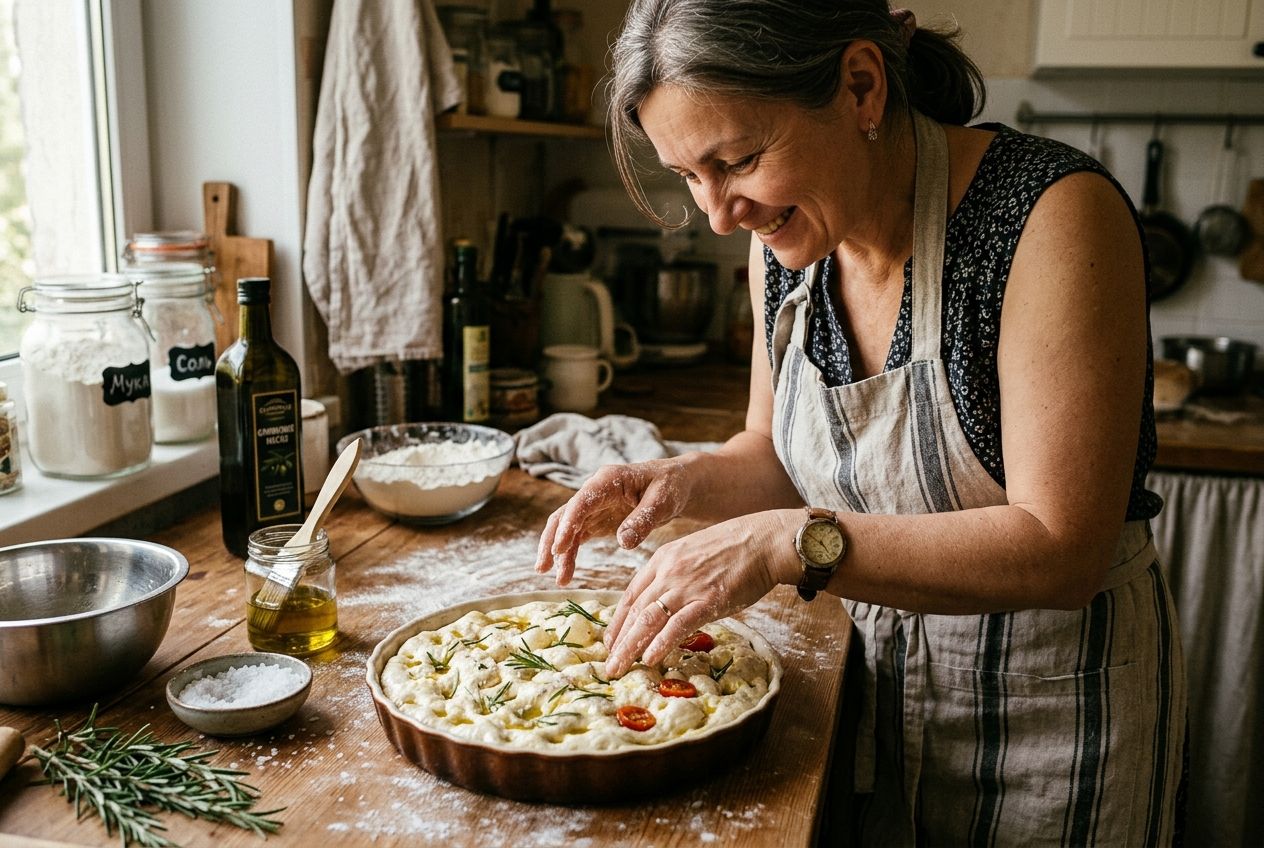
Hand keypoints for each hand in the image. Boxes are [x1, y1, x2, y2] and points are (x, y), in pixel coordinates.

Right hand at [535, 459, 692, 585]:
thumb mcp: (663, 501)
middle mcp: (594, 490)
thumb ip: (643, 520)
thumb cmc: (670, 486)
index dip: (568, 524)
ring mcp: (593, 506)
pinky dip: (570, 554)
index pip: (581, 502)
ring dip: (559, 553)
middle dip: (552, 541)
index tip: (560, 548)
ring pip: (567, 528)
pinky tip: (566, 573)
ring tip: (558, 580)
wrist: (675, 484)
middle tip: (543, 567)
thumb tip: (623, 542)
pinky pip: (577, 537)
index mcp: (608, 480)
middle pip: (564, 515)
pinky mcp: (596, 520)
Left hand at [602, 508, 800, 677]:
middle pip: (635, 610)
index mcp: (662, 560)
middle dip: (619, 640)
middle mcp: (669, 572)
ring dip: (630, 646)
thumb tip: (664, 602)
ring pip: (649, 619)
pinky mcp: (709, 600)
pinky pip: (678, 625)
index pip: (631, 594)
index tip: (610, 641)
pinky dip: (661, 643)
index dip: (618, 621)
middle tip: (609, 665)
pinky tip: (650, 658)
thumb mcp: (692, 553)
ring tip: (619, 667)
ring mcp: (687, 586)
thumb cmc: (733, 549)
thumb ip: (674, 575)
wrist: (763, 541)